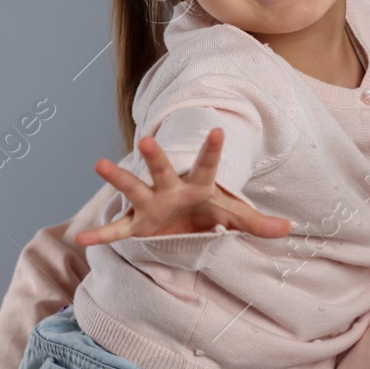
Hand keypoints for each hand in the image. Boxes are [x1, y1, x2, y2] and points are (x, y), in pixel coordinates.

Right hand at [74, 128, 292, 245]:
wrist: (185, 222)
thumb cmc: (209, 213)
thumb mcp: (233, 218)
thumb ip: (256, 223)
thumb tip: (288, 228)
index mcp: (197, 186)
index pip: (207, 166)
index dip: (212, 150)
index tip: (218, 130)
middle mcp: (170, 190)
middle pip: (162, 171)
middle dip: (156, 158)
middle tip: (147, 140)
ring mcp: (150, 205)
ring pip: (133, 190)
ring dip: (118, 179)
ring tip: (99, 163)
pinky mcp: (138, 225)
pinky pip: (118, 232)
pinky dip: (101, 235)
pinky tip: (80, 238)